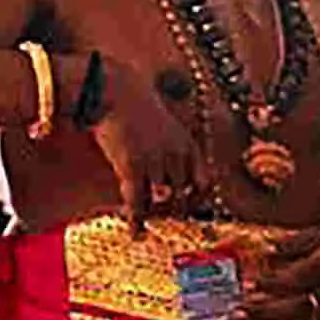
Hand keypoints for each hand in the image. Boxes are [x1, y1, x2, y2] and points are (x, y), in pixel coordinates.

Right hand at [84, 58, 209, 228]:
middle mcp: (177, 156)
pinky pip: (138, 201)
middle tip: (166, 224)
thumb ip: (173, 148)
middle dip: (175, 212)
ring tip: (148, 224)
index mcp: (188, 145)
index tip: (190, 211)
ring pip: (161, 201)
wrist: (114, 90)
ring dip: (155, 215)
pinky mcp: (133, 166)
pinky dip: (136, 218)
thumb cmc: (135, 105)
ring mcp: (156, 162)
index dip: (198, 201)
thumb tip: (172, 173)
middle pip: (182, 196)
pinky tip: (135, 230)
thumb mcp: (166, 125)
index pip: (204, 184)